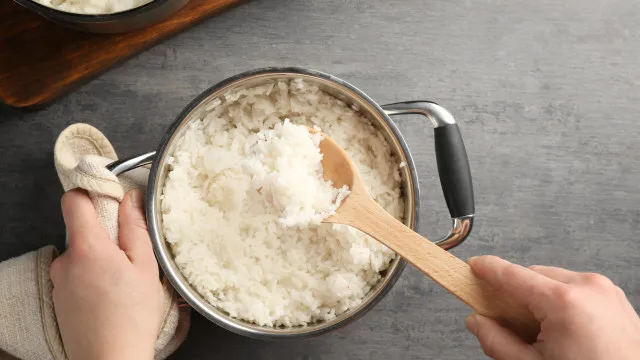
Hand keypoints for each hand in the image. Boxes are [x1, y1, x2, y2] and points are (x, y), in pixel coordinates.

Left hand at [51, 189, 163, 359]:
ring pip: (81, 253)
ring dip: (101, 258)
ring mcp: (59, 280)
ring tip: (124, 281)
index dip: (92, 193)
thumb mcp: (146, 266)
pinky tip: (112, 296)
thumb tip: (129, 197)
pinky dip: (93, 276)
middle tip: (131, 255)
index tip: (112, 199)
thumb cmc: (133, 316)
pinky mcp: (59, 298)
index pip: (73, 200)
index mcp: (87, 248)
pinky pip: (77, 274)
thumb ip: (135, 227)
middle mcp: (65, 261)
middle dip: (106, 234)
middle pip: (81, 229)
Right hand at [465, 256, 639, 359]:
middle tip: (505, 322)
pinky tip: (559, 331)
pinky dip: (561, 303)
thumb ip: (497, 342)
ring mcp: (605, 292)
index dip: (486, 269)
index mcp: (565, 302)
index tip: (472, 267)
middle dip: (515, 295)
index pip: (512, 274)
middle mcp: (588, 288)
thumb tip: (478, 324)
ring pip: (554, 281)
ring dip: (539, 299)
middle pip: (532, 276)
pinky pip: (576, 289)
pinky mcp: (615, 300)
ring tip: (540, 334)